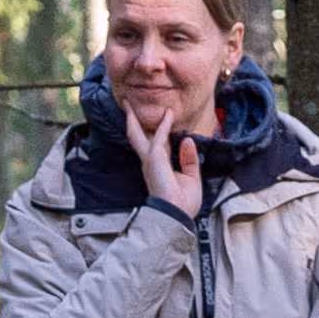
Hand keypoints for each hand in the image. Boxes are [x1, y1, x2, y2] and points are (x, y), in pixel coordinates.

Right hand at [121, 92, 204, 217]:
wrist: (177, 213)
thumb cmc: (184, 202)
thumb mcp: (191, 177)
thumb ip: (189, 159)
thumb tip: (187, 140)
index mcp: (159, 166)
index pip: (156, 144)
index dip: (158, 131)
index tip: (161, 118)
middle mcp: (150, 161)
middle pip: (137, 137)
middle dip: (132, 121)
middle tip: (127, 106)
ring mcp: (149, 160)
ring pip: (136, 134)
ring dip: (133, 118)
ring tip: (128, 104)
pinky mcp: (153, 158)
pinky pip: (159, 136)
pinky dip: (164, 124)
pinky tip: (168, 113)